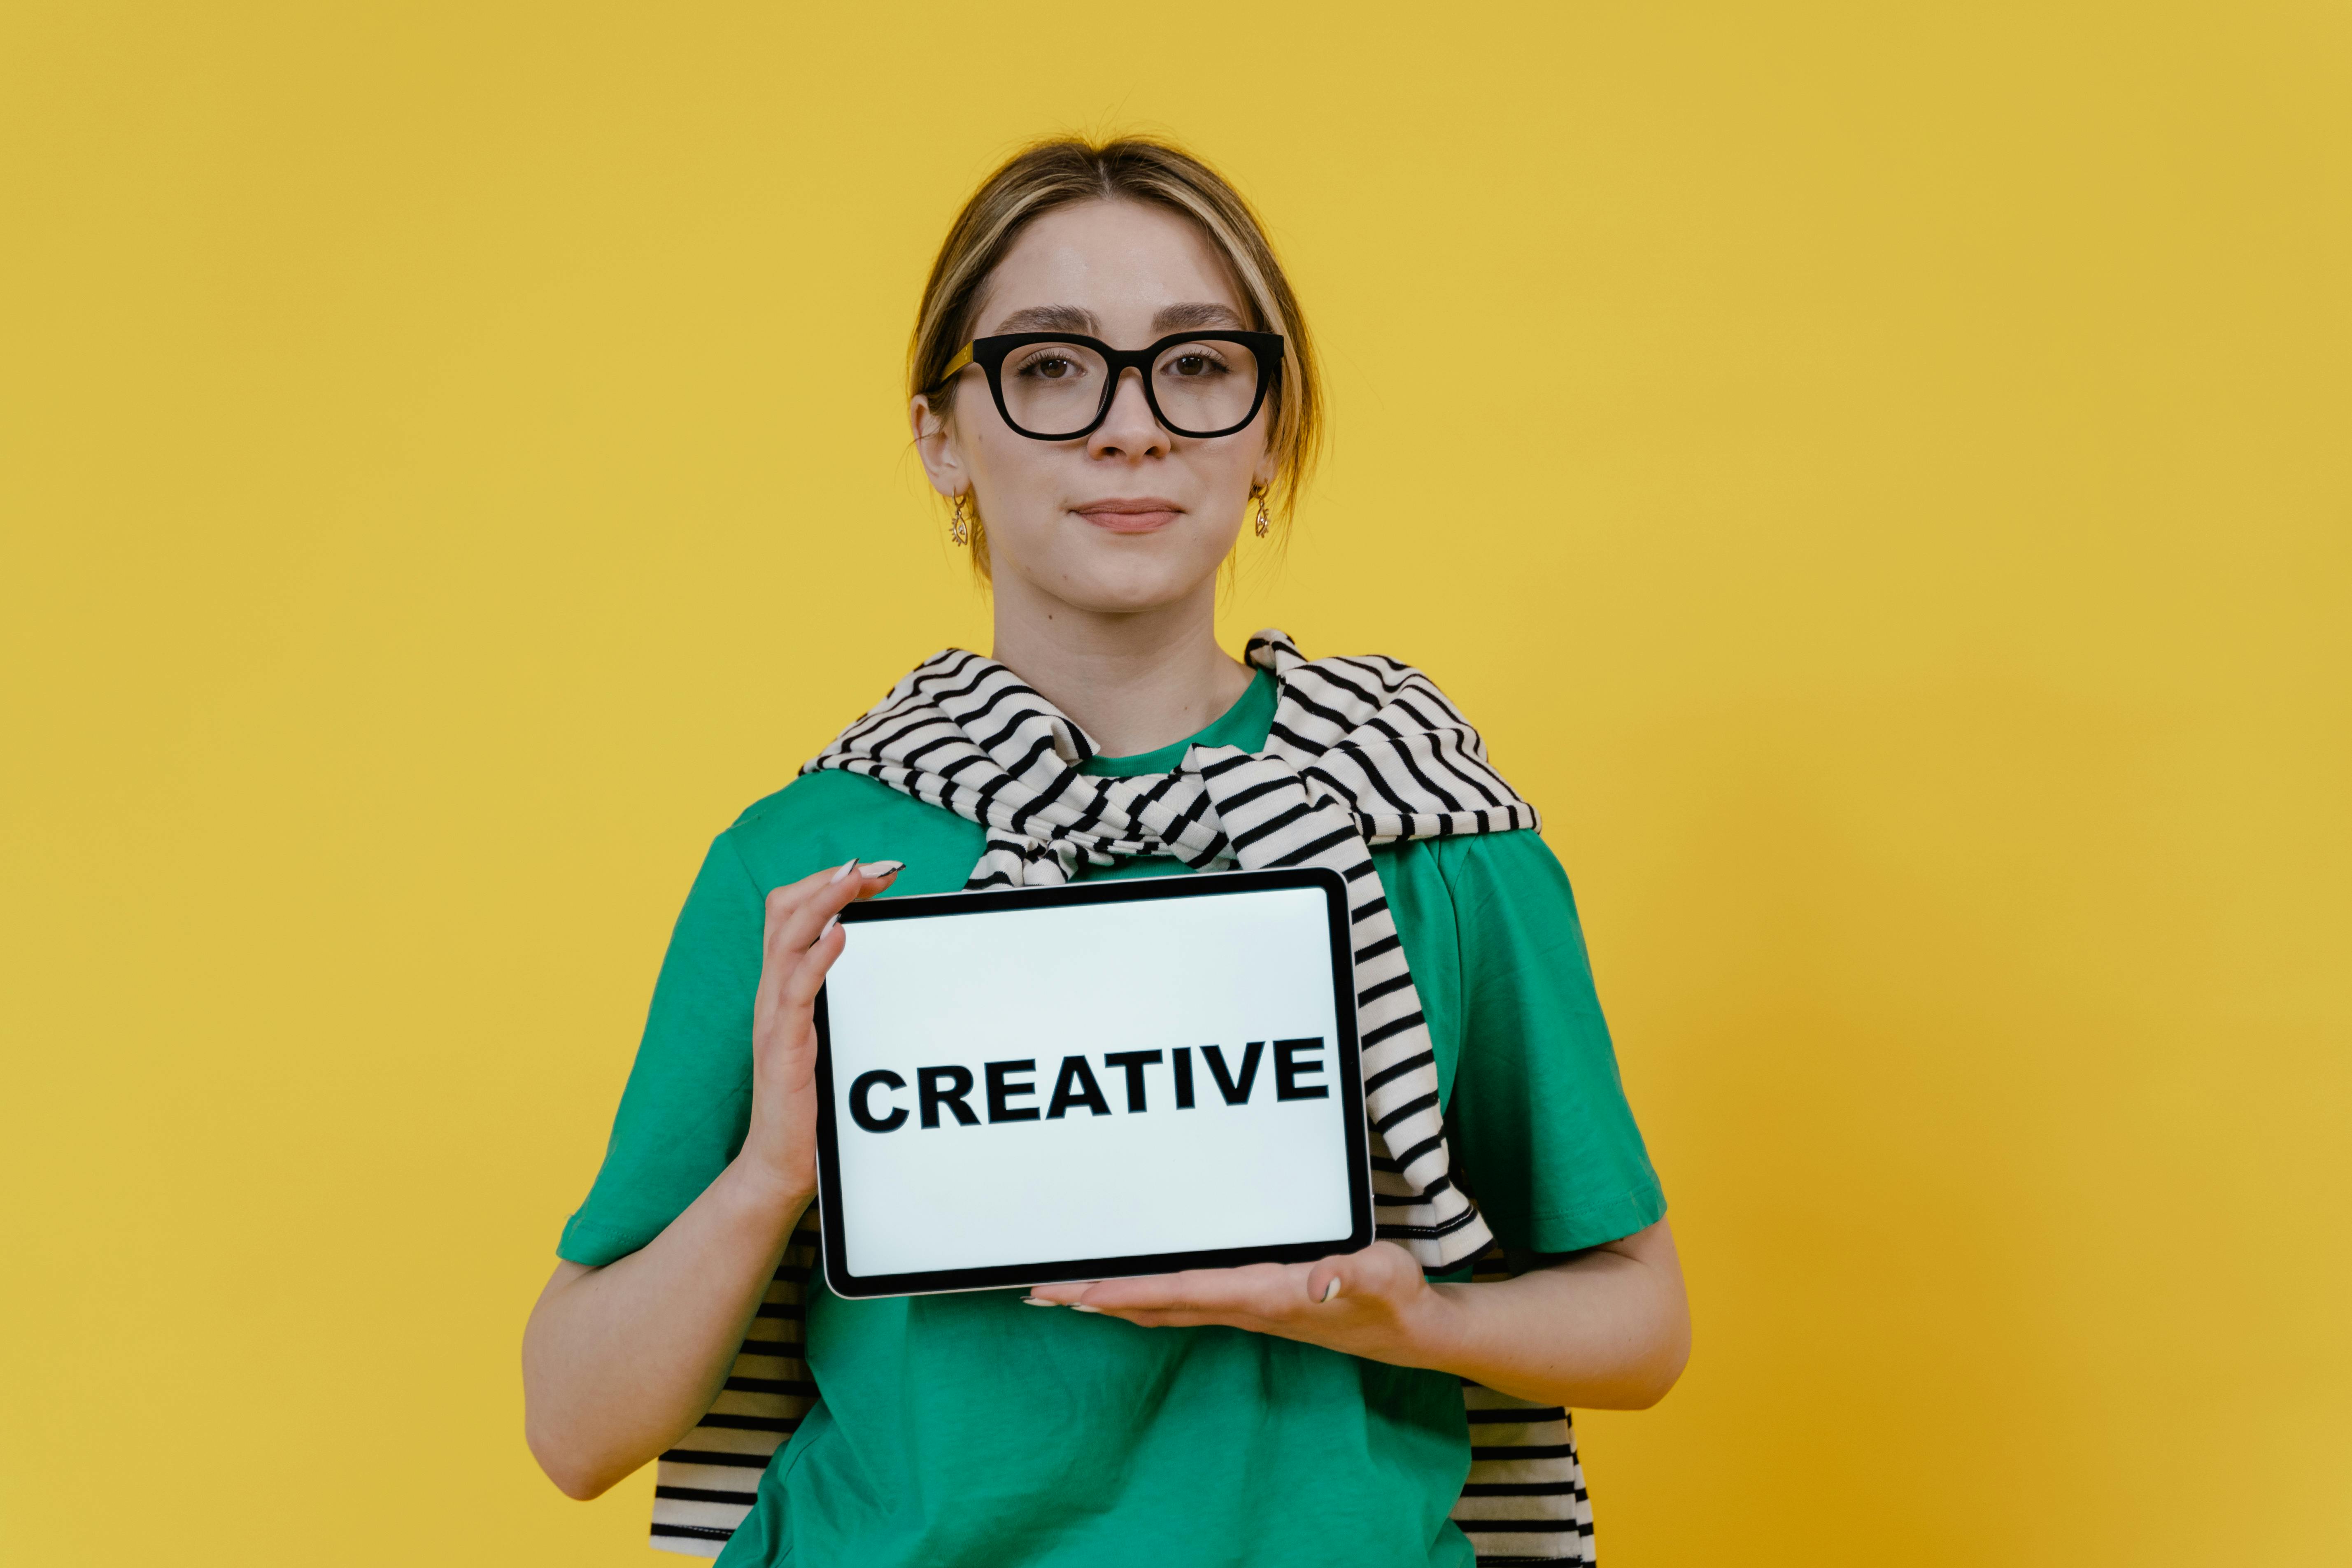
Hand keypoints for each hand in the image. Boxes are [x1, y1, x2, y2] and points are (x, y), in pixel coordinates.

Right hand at [734, 857, 901, 1206]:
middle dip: (827, 880)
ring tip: (854, 878)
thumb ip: (835, 995)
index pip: (791, 914)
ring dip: (823, 902)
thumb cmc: (807, 1099)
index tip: (871, 870)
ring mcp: (773, 1017)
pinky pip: (795, 991)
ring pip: (786, 939)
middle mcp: (772, 994)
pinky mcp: (781, 1045)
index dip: (826, 884)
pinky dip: (817, 957)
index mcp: (783, 987)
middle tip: (871, 865)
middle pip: (783, 912)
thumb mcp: (825, 1033)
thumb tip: (865, 955)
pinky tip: (841, 935)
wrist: (779, 1161)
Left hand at [1021, 1242, 1456, 1369]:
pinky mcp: (1249, 1304)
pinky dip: (1140, 1298)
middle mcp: (1243, 1306)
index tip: (1081, 1292)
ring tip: (1060, 1295)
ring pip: (1160, 1306)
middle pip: (1153, 1304)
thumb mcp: (1386, 1276)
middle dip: (1096, 1299)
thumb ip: (1356, 1274)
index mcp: (1264, 1295)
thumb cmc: (1395, 1298)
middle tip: (1038, 1293)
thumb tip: (1322, 1279)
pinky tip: (1121, 1296)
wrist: (1410, 1330)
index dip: (1130, 1291)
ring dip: (1109, 1301)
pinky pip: (1179, 1303)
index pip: (1182, 1292)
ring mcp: (1242, 1309)